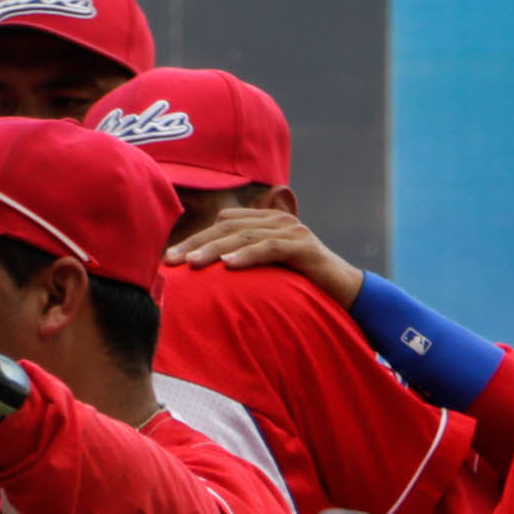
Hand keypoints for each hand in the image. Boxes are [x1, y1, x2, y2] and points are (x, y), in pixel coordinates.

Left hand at [167, 207, 362, 307]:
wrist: (345, 293)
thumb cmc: (299, 287)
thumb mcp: (265, 273)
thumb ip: (240, 265)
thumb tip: (200, 278)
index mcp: (264, 221)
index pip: (221, 224)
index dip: (194, 238)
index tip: (168, 259)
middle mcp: (276, 219)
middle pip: (228, 227)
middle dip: (197, 243)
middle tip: (171, 260)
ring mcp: (291, 230)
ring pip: (245, 235)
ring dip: (215, 249)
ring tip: (192, 263)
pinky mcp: (304, 246)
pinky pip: (270, 248)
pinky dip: (248, 255)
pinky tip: (228, 265)